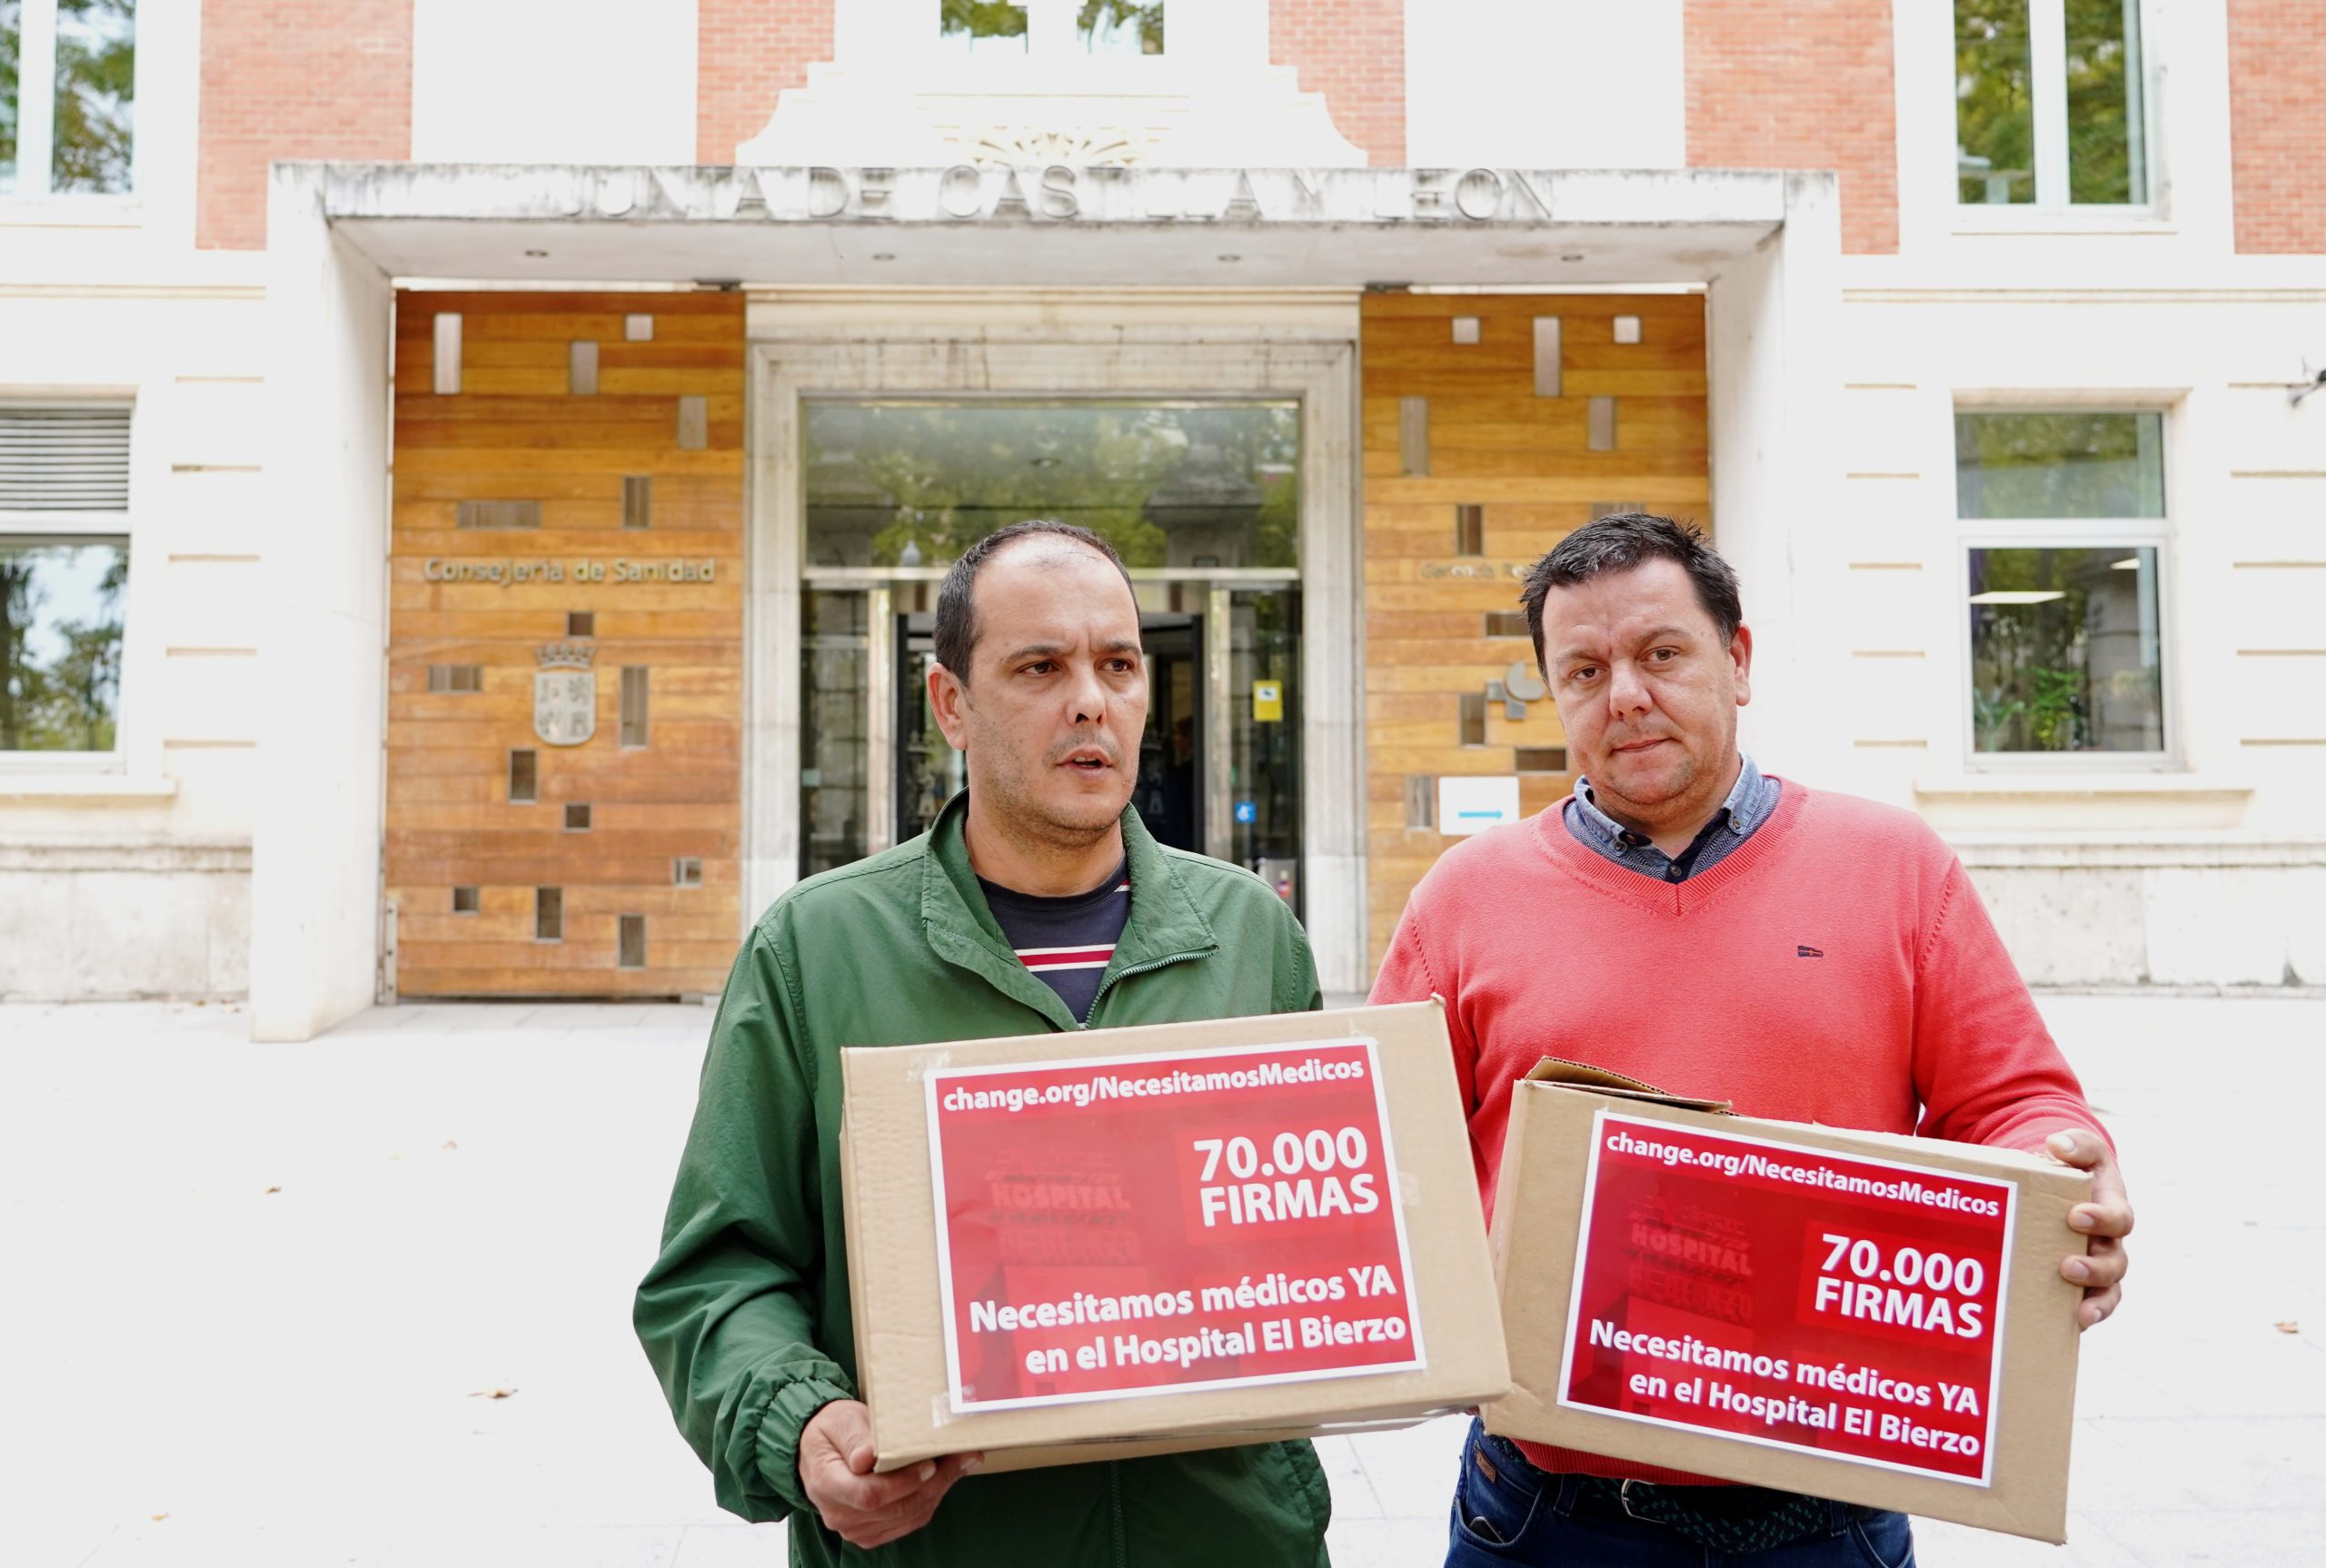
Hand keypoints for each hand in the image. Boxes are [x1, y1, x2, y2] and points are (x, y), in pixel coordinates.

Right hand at [796, 1398, 980, 1549]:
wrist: (819, 1451)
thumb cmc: (832, 1431)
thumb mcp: (840, 1421)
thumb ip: (854, 1438)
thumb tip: (867, 1457)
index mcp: (827, 1485)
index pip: (870, 1495)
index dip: (904, 1483)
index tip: (929, 1464)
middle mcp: (839, 1514)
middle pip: (895, 1509)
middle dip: (934, 1483)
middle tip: (963, 1457)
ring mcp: (855, 1528)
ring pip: (907, 1516)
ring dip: (938, 1491)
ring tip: (960, 1463)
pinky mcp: (871, 1532)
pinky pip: (908, 1522)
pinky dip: (929, 1500)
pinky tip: (944, 1478)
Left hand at [2046, 1129, 2132, 1329]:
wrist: (2062, 1190)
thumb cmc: (2074, 1170)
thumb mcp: (2079, 1149)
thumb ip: (2075, 1144)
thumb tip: (2056, 1145)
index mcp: (2113, 1211)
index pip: (2119, 1219)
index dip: (2102, 1220)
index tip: (2076, 1215)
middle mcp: (2110, 1244)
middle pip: (2115, 1264)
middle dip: (2095, 1268)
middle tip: (2068, 1266)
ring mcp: (2097, 1268)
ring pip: (2108, 1293)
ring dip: (2095, 1303)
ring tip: (2079, 1311)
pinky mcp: (2081, 1288)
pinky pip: (2090, 1308)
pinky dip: (2084, 1318)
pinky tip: (2068, 1327)